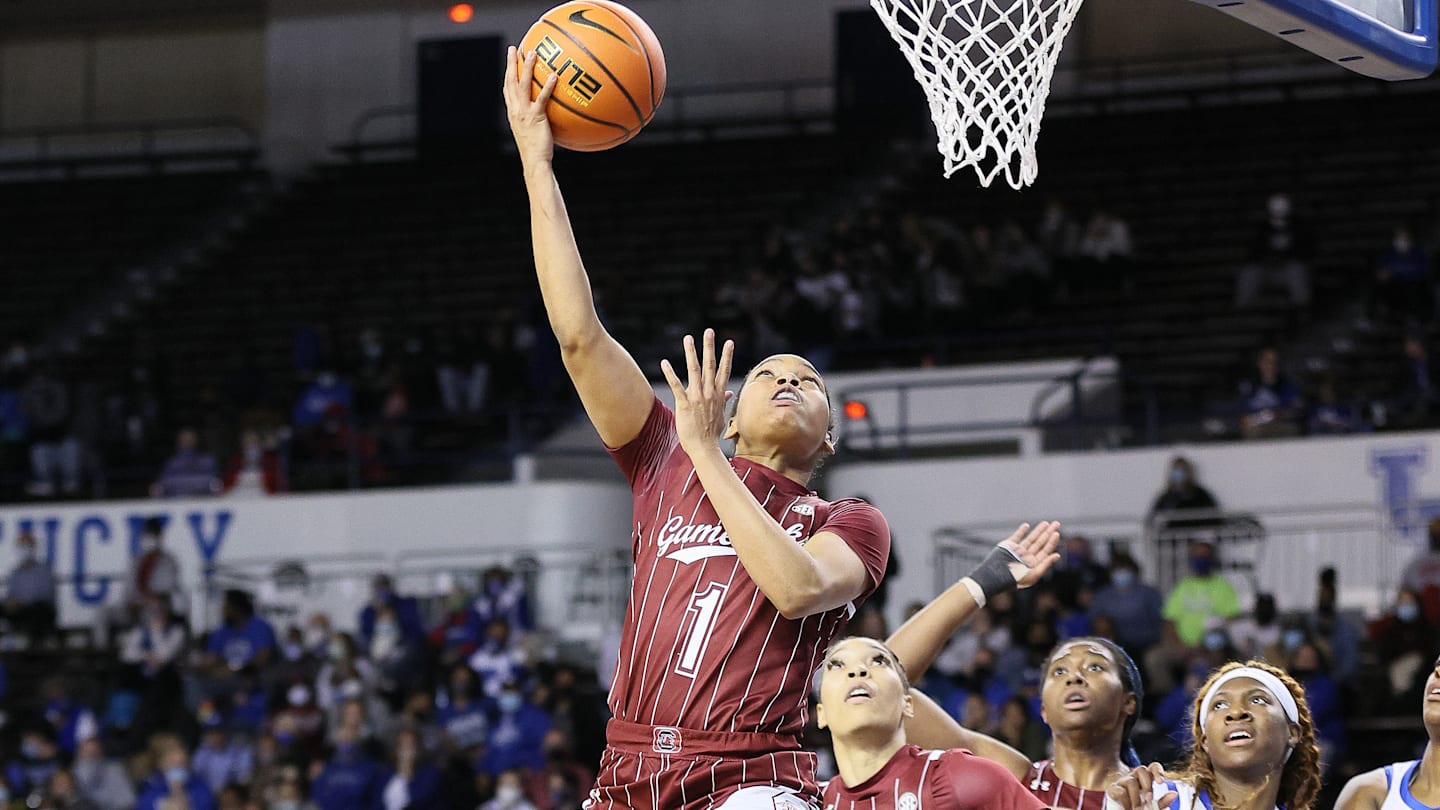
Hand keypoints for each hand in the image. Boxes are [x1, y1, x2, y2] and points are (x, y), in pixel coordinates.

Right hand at [503, 46, 558, 166]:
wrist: (535, 162)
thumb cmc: (537, 151)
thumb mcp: (533, 132)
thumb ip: (537, 119)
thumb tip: (548, 113)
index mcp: (513, 113)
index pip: (507, 89)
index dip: (507, 74)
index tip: (509, 61)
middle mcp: (515, 110)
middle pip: (511, 82)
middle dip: (511, 64)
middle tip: (513, 48)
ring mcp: (524, 113)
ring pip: (523, 85)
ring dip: (526, 68)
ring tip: (532, 53)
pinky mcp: (536, 117)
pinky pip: (542, 98)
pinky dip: (547, 86)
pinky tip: (553, 76)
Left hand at [660, 329, 734, 457]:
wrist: (704, 448)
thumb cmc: (711, 434)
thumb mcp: (721, 416)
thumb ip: (723, 402)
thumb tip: (729, 394)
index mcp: (718, 395)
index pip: (724, 371)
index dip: (727, 356)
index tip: (729, 342)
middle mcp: (709, 393)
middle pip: (710, 365)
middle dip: (710, 347)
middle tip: (709, 331)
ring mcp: (697, 398)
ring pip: (694, 371)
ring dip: (691, 353)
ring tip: (688, 338)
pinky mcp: (684, 404)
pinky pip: (676, 386)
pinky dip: (670, 374)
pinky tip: (665, 362)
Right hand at [998, 521, 1061, 588]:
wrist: (998, 575)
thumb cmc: (1017, 578)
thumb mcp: (1035, 574)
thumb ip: (1046, 564)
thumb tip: (1057, 555)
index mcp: (1034, 564)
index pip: (1046, 551)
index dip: (1052, 542)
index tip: (1056, 533)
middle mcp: (1027, 556)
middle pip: (1040, 543)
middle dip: (1048, 533)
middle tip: (1056, 523)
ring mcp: (1018, 551)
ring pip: (1030, 538)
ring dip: (1038, 531)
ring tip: (1046, 523)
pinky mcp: (1009, 546)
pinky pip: (1016, 537)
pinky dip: (1021, 531)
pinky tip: (1026, 525)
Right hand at [1106, 763, 1175, 809]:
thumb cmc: (1137, 809)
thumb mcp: (1152, 806)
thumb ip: (1163, 801)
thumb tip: (1174, 793)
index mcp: (1146, 780)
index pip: (1153, 767)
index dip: (1157, 771)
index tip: (1161, 782)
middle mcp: (1134, 778)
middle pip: (1141, 769)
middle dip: (1146, 785)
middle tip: (1149, 799)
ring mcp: (1122, 782)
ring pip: (1131, 781)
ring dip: (1136, 798)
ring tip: (1137, 809)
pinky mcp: (1112, 789)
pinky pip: (1121, 791)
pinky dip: (1126, 802)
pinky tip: (1127, 808)